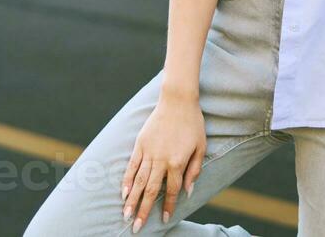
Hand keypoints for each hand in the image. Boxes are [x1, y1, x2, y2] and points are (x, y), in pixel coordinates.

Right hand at [121, 94, 205, 230]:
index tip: (163, 220)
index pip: (171, 190)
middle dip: (143, 210)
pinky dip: (127, 179)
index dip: (168, 206)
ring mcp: (149, 151)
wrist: (178, 100)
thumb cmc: (193, 124)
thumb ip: (194, 171)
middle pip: (151, 190)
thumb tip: (188, 192)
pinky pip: (132, 165)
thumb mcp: (201, 147)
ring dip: (132, 199)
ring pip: (139, 180)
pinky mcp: (140, 144)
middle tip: (136, 227)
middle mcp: (161, 159)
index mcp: (177, 162)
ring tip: (125, 215)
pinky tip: (123, 192)